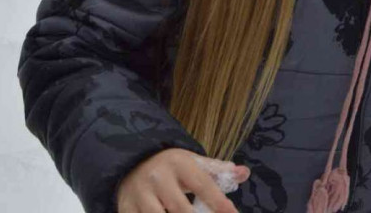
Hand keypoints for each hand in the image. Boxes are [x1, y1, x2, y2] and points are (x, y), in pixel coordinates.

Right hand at [116, 148, 248, 212]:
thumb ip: (218, 170)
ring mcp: (139, 196)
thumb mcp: (193, 163)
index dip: (219, 203)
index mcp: (178, 163)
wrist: (132, 162)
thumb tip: (244, 173)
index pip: (203, 185)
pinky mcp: (126, 208)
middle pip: (181, 210)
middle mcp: (158, 178)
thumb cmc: (171, 168)